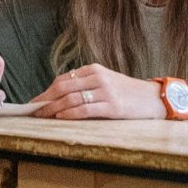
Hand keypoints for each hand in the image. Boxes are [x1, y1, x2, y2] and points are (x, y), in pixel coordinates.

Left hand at [32, 64, 161, 119]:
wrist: (154, 98)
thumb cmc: (127, 93)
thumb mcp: (106, 82)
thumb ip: (85, 85)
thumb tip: (58, 97)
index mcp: (94, 69)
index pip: (63, 79)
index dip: (46, 91)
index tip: (35, 102)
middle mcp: (98, 77)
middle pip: (63, 87)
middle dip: (45, 100)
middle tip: (33, 111)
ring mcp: (106, 91)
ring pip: (71, 98)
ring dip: (53, 108)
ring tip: (42, 116)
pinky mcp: (113, 106)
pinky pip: (85, 109)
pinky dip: (70, 113)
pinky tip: (60, 117)